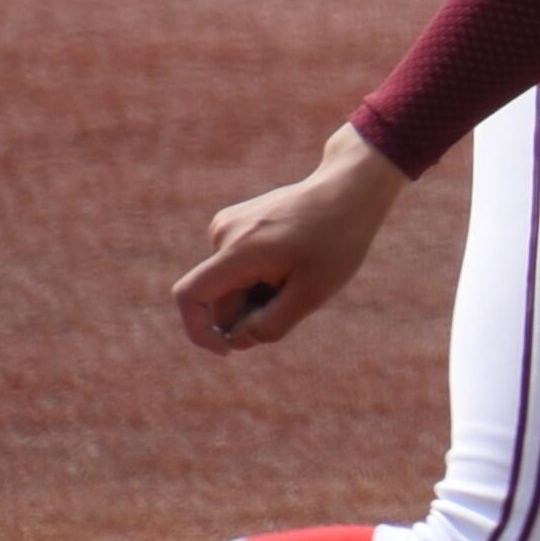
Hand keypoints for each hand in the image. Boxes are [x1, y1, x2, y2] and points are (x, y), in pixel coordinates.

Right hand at [171, 124, 410, 353]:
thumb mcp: (312, 294)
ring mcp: (227, 225)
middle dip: (247, 314)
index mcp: (239, 251)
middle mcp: (223, 233)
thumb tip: (236, 341)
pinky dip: (258, 279)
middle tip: (293, 305)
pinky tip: (290, 266)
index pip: (190, 296)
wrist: (349, 190)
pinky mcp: (235, 223)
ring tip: (296, 279)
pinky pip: (236, 268)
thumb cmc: (337, 242)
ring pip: (229, 285)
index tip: (227, 349)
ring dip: (256, 296)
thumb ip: (271, 325)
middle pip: (218, 298)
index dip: (199, 332)